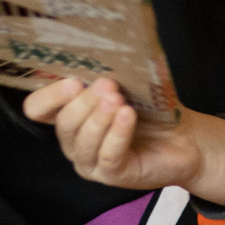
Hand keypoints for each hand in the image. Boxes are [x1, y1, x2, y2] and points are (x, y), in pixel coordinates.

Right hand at [23, 78, 224, 203]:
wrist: (186, 139)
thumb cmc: (152, 112)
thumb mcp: (128, 86)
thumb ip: (108, 73)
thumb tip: (102, 49)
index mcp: (70, 116)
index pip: (38, 109)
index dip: (49, 95)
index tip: (73, 80)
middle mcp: (74, 141)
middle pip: (63, 123)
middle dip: (83, 102)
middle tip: (107, 85)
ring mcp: (91, 162)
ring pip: (82, 141)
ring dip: (99, 118)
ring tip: (119, 100)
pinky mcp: (112, 175)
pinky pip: (107, 154)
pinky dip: (117, 133)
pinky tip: (128, 116)